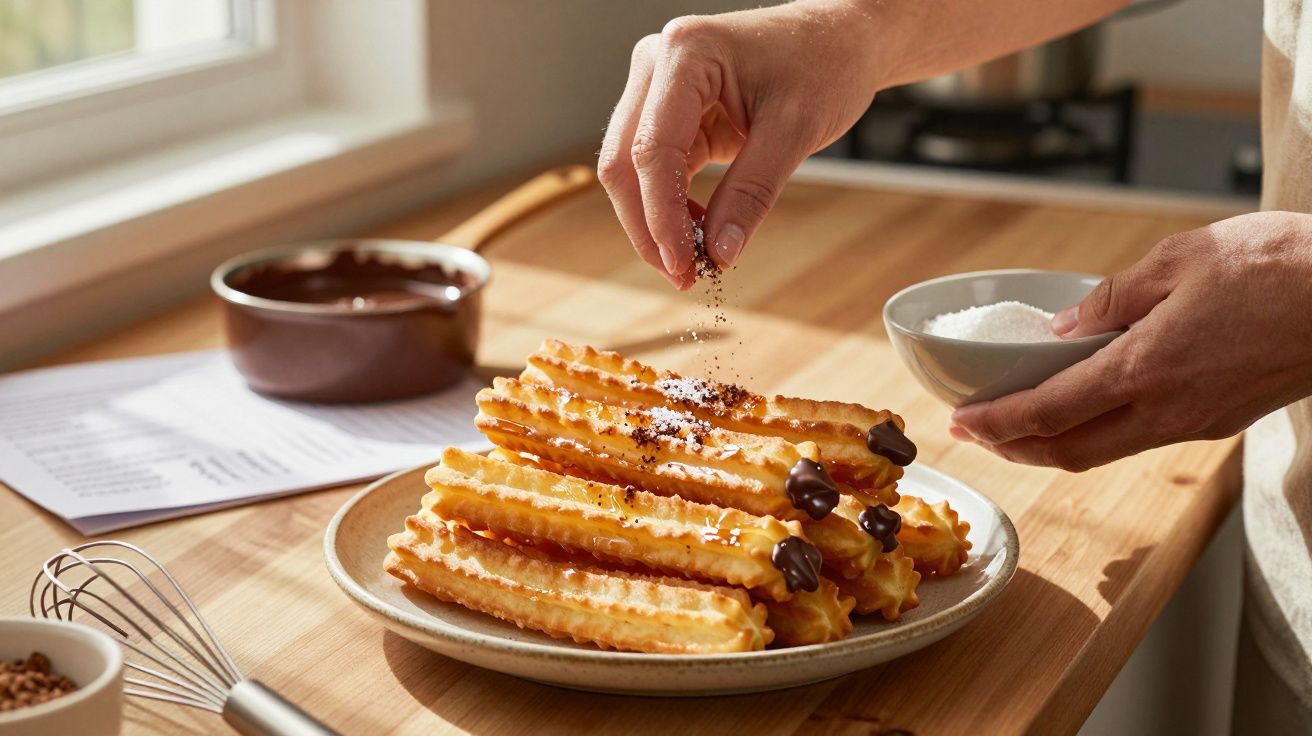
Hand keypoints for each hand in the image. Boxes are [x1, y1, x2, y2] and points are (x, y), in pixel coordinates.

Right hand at [599, 1, 883, 288]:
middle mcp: (658, 63)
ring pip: (630, 169)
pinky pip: (655, 168)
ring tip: (693, 259)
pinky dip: (671, 206)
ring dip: (655, 220)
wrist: (840, 40)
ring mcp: (658, 86)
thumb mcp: (795, 131)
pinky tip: (699, 230)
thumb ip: (752, 192)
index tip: (682, 264)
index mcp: (685, 54)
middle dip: (648, 225)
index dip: (660, 215)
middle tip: (682, 275)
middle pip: (625, 161)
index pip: (653, 148)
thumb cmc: (824, 65)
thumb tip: (720, 251)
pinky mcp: (670, 111)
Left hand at [949, 211, 1311, 470]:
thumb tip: (1063, 327)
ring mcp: (1196, 424)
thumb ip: (1111, 298)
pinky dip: (1098, 431)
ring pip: (1106, 451)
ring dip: (1054, 444)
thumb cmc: (1281, 266)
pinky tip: (1087, 406)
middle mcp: (1167, 411)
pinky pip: (1142, 438)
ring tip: (1019, 426)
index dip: (997, 424)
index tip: (959, 423)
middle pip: (1069, 451)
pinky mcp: (1221, 421)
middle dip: (1014, 448)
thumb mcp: (1180, 259)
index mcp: (1145, 369)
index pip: (1048, 412)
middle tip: (978, 434)